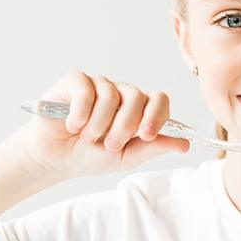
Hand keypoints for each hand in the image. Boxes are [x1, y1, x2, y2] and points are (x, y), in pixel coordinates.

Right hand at [13, 70, 189, 180]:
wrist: (55, 159)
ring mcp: (100, 85)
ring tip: (87, 137)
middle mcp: (122, 93)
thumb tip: (185, 144)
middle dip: (124, 127)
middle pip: (137, 97)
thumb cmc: (91, 156)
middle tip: (110, 145)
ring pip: (111, 96)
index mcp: (138, 110)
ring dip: (99, 125)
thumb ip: (153, 147)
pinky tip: (72, 126)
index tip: (146, 134)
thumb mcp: (126, 157)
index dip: (156, 116)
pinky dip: (80, 114)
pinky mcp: (76, 81)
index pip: (159, 100)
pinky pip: (86, 91)